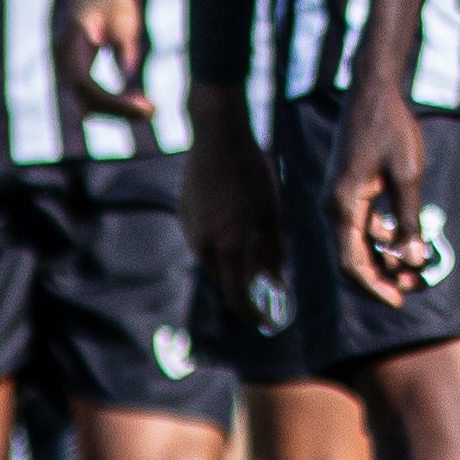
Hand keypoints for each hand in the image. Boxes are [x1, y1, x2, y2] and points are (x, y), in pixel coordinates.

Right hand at [58, 0, 150, 118]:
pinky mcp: (72, 67)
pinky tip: (135, 103)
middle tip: (153, 111)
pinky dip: (109, 103)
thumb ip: (126, 43)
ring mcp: (63, 64)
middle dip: (118, 111)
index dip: (113, 102)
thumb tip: (128, 71)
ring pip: (84, 101)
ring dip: (114, 110)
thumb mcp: (125, 16)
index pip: (86, 85)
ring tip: (148, 110)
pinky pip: (87, 94)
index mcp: (71, 42)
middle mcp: (61, 57)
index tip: (145, 106)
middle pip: (84, 100)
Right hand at [183, 87, 279, 308]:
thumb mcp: (271, 214)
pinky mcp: (183, 219)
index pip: (238, 298)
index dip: (253, 314)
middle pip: (225, 283)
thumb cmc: (253, 174)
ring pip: (213, 264)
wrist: (217, 138)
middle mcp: (204, 245)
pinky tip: (235, 228)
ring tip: (256, 255)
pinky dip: (220, 247)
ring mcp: (190, 232)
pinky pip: (203, 244)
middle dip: (246, 291)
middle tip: (267, 289)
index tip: (266, 321)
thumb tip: (275, 284)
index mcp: (229, 246)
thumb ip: (272, 252)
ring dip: (233, 267)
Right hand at [325, 74, 431, 308]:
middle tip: (416, 287)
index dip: (375, 287)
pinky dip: (382, 238)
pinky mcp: (348, 191)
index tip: (401, 301)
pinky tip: (406, 241)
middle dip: (383, 277)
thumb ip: (409, 220)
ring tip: (417, 267)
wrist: (373, 92)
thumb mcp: (407, 176)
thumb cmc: (391, 130)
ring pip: (359, 243)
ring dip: (385, 258)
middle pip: (353, 258)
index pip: (352, 263)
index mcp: (342, 207)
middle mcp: (333, 207)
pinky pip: (362, 226)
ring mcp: (338, 199)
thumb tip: (413, 260)